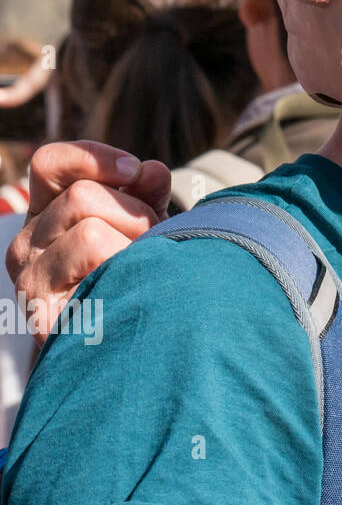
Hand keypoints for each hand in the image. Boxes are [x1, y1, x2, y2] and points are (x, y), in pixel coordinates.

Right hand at [6, 140, 170, 345]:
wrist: (121, 345)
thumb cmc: (133, 274)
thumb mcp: (140, 224)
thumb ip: (144, 193)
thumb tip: (151, 171)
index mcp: (45, 212)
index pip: (50, 163)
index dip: (97, 159)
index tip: (138, 172)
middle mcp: (26, 242)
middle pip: (83, 195)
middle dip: (134, 213)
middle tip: (148, 242)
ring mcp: (28, 277)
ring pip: (89, 229)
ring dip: (134, 244)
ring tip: (139, 268)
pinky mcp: (40, 310)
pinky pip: (92, 263)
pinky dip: (125, 268)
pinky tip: (129, 286)